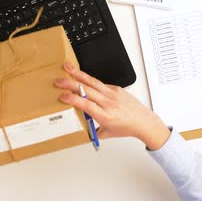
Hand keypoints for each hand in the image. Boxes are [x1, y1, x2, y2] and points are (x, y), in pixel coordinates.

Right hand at [55, 62, 170, 149]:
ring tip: (68, 67)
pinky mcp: (117, 88)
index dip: (73, 99)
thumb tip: (80, 128)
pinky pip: (100, 83)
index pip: (86, 105)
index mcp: (105, 116)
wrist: (143, 121)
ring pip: (93, 82)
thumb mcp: (106, 133)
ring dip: (78, 74)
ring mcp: (113, 94)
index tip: (62, 96)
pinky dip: (90, 80)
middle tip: (58, 80)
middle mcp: (109, 103)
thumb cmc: (126, 127)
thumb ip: (92, 131)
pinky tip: (81, 76)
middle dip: (71, 84)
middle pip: (87, 90)